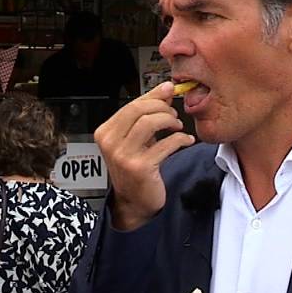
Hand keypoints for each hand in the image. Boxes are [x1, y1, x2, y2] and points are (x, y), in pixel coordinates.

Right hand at [93, 82, 194, 230]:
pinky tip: (186, 141)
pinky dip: (180, 139)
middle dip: (162, 107)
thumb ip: (146, 115)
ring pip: (150, 123)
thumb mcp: (135, 139)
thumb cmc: (135, 169)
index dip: (153, 96)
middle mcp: (110, 144)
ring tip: (177, 126)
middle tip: (173, 113)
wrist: (134, 202)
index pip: (130, 105)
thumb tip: (164, 91)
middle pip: (138, 110)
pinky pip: (165, 144)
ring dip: (169, 120)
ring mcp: (123, 156)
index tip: (168, 90)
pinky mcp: (140, 168)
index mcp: (105, 133)